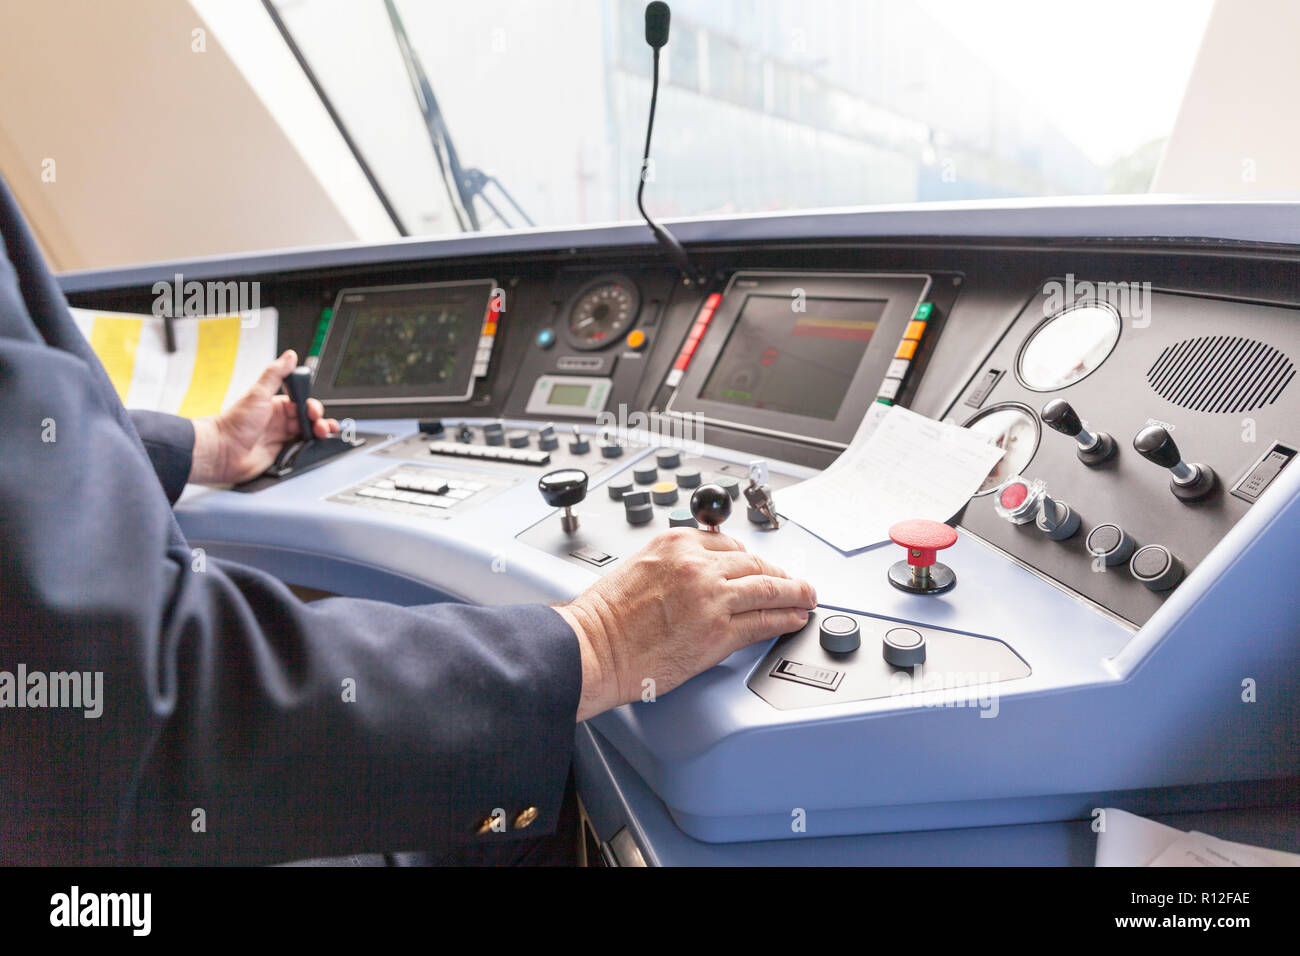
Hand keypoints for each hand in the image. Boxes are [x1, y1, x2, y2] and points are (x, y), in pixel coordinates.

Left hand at [190, 350, 339, 484]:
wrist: (223, 451)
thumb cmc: (235, 424)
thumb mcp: (258, 394)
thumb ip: (275, 374)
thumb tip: (289, 356)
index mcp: (275, 405)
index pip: (302, 403)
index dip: (311, 406)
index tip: (313, 410)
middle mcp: (280, 421)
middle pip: (308, 419)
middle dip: (319, 420)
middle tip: (319, 425)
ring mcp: (281, 438)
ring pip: (308, 434)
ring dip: (319, 433)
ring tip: (322, 434)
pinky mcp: (282, 454)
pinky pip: (302, 450)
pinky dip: (311, 448)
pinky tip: (313, 446)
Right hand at [555, 529, 816, 720]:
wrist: (592, 649)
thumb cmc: (605, 618)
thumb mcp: (640, 568)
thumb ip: (674, 566)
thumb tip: (702, 575)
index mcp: (676, 544)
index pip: (729, 544)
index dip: (750, 559)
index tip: (759, 567)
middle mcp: (697, 564)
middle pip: (755, 563)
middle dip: (778, 573)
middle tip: (793, 582)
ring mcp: (711, 597)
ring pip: (768, 587)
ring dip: (794, 593)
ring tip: (806, 598)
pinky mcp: (719, 631)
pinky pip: (764, 620)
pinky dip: (785, 618)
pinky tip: (794, 618)